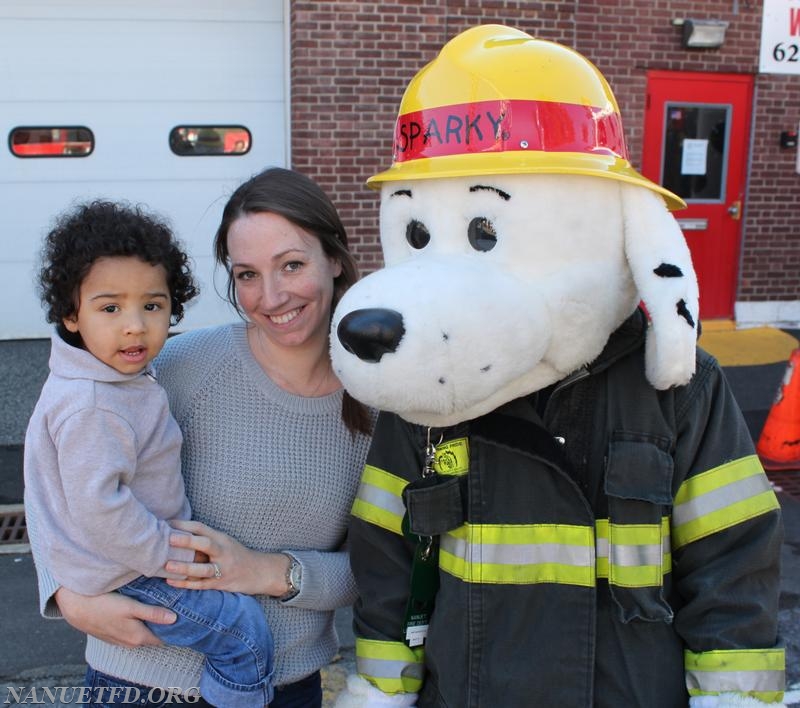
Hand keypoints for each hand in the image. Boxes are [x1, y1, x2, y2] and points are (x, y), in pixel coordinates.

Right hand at [55, 587, 174, 647]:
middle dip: (165, 625)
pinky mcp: (113, 635)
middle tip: (178, 609)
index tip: (187, 617)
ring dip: (152, 624)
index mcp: (138, 637)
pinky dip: (140, 624)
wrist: (77, 608)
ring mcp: (120, 640)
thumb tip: (174, 619)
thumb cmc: (105, 605)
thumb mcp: (130, 607)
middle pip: (154, 635)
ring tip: (163, 608)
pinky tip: (141, 612)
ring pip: (143, 634)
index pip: (163, 638)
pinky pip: (132, 632)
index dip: (175, 628)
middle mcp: (131, 643)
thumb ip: (152, 613)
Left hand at [165, 519, 290, 596]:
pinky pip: (202, 585)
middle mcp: (223, 552)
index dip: (184, 524)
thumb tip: (178, 534)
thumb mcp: (225, 542)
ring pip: (203, 569)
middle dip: (188, 541)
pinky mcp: (221, 584)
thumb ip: (206, 539)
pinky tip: (171, 582)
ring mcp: (223, 569)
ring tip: (168, 566)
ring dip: (185, 568)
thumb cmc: (236, 555)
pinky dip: (186, 584)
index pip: (202, 528)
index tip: (167, 523)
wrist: (260, 571)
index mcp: (222, 538)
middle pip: (206, 544)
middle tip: (169, 538)